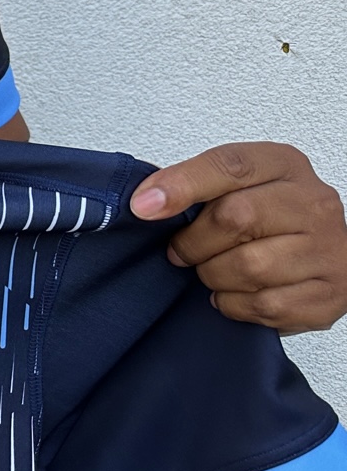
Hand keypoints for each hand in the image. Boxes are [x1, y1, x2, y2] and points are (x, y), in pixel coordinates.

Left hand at [130, 142, 346, 333]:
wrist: (327, 254)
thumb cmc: (269, 217)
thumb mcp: (237, 185)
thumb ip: (195, 185)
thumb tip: (145, 202)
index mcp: (285, 166)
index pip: (230, 165)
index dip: (181, 185)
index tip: (144, 207)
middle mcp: (314, 205)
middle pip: (234, 218)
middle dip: (194, 242)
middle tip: (181, 251)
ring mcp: (328, 251)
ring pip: (248, 266)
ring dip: (213, 275)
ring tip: (212, 271)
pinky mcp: (329, 295)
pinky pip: (264, 305)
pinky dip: (234, 304)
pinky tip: (233, 293)